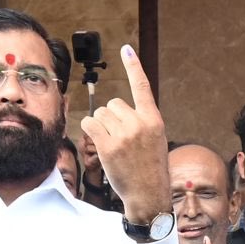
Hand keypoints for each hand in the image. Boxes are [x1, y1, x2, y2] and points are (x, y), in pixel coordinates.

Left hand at [79, 45, 167, 224]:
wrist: (148, 194)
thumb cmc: (150, 169)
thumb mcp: (154, 141)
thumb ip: (141, 122)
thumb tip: (116, 111)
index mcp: (153, 120)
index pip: (142, 87)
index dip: (133, 67)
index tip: (125, 49)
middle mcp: (139, 123)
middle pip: (113, 104)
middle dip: (112, 118)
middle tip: (120, 139)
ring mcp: (124, 134)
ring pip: (100, 114)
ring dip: (101, 126)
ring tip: (112, 145)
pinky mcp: (108, 145)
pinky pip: (90, 124)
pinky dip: (90, 130)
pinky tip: (98, 142)